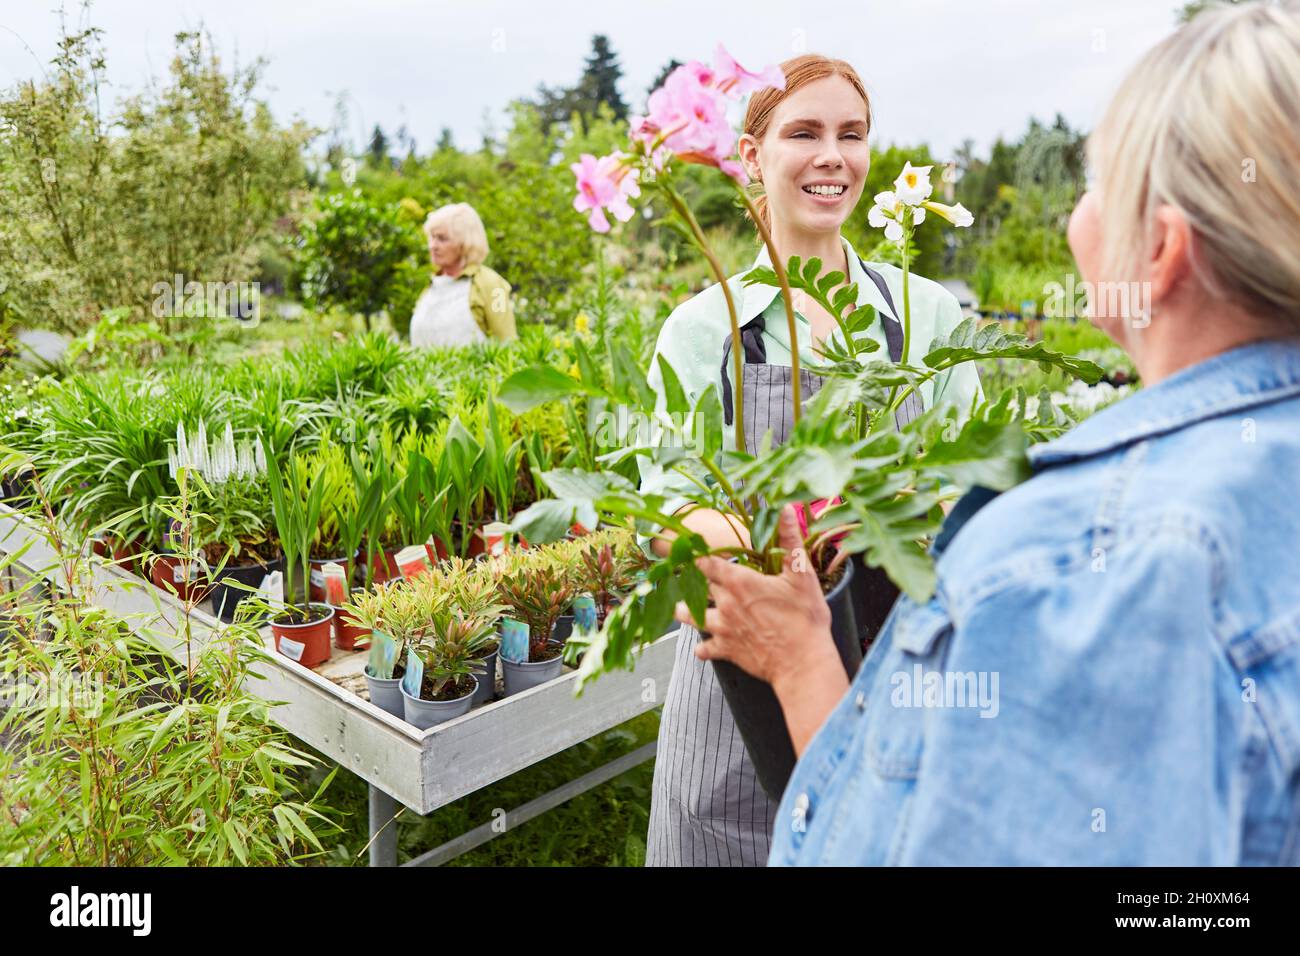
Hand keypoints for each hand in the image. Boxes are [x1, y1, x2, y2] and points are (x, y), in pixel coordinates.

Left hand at [674, 503, 835, 690]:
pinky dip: (702, 646)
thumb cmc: (805, 619)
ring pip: (690, 616)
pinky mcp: (726, 650)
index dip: (698, 554)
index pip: (706, 561)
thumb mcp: (801, 575)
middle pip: (697, 585)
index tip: (692, 549)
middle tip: (688, 573)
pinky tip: (704, 645)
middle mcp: (724, 603)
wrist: (803, 663)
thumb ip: (789, 540)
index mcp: (739, 581)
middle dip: (692, 578)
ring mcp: (722, 628)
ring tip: (682, 606)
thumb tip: (784, 509)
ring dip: (685, 610)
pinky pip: (704, 648)